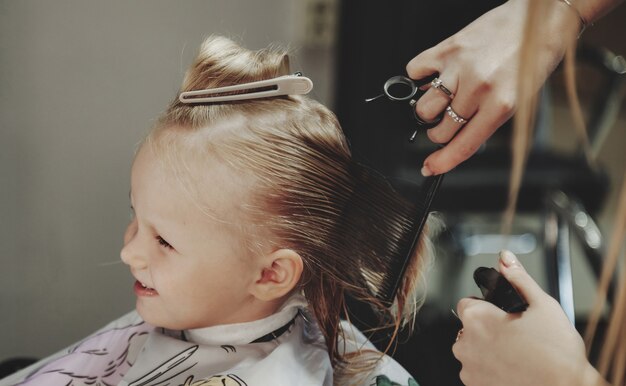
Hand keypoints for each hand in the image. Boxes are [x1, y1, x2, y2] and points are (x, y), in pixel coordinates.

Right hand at [406, 0, 578, 175]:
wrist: (539, 19)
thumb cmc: (531, 59)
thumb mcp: (517, 100)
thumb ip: (485, 121)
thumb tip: (454, 137)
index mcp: (501, 105)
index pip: (463, 145)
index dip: (443, 161)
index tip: (429, 167)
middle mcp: (479, 88)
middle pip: (440, 129)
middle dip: (440, 131)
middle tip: (448, 121)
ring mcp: (460, 67)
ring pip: (424, 106)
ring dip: (428, 109)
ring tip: (442, 98)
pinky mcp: (448, 48)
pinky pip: (415, 71)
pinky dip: (419, 76)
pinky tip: (435, 75)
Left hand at [452, 250, 603, 385]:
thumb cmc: (556, 353)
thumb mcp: (541, 304)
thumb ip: (518, 278)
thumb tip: (506, 258)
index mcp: (477, 319)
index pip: (466, 303)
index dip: (485, 306)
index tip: (500, 314)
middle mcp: (465, 343)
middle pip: (469, 328)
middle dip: (487, 328)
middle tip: (515, 334)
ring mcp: (468, 368)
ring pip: (472, 350)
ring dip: (487, 350)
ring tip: (516, 353)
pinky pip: (476, 371)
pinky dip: (489, 369)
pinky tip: (512, 368)